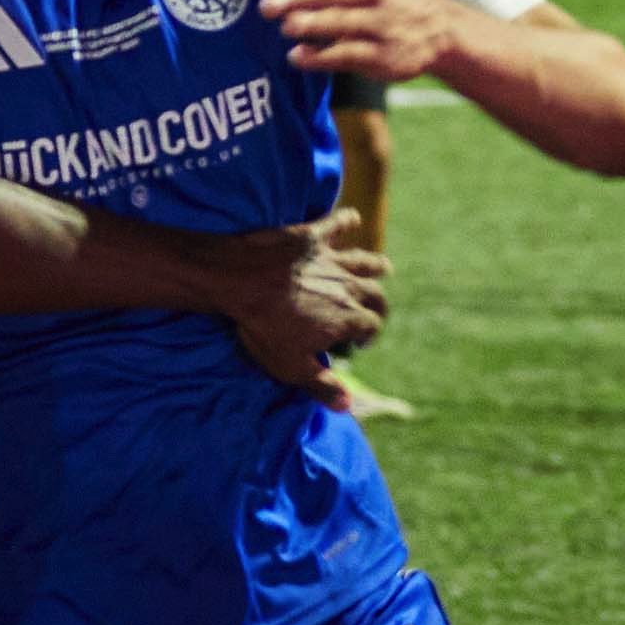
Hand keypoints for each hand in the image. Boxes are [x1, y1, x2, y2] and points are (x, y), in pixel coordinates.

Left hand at [198, 207, 389, 399]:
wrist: (240, 279)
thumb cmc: (263, 326)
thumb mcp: (290, 365)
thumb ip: (322, 385)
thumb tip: (347, 406)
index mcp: (348, 318)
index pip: (372, 327)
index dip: (367, 337)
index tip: (356, 344)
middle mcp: (349, 287)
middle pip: (376, 295)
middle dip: (378, 305)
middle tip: (373, 312)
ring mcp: (332, 260)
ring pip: (367, 261)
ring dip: (376, 265)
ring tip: (384, 267)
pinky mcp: (313, 238)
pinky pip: (338, 224)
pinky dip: (346, 220)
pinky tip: (351, 217)